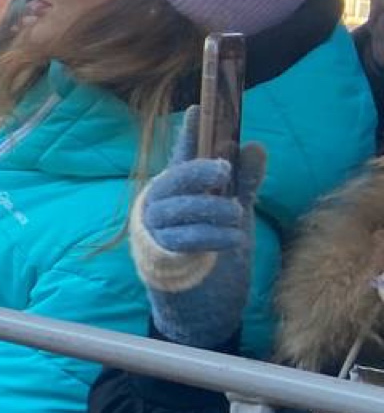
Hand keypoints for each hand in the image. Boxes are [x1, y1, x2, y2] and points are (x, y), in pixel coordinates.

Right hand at [131, 113, 264, 349]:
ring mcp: (157, 230)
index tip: (197, 109)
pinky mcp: (162, 254)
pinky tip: (232, 238)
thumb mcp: (235, 212)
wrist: (201, 304)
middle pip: (174, 178)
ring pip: (181, 207)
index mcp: (176, 191)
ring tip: (236, 216)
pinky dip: (213, 235)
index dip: (187, 134)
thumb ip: (244, 181)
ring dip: (214, 209)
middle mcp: (160, 205)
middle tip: (223, 171)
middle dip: (199, 171)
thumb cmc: (214, 252)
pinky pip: (186, 237)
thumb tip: (255, 146)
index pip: (180, 156)